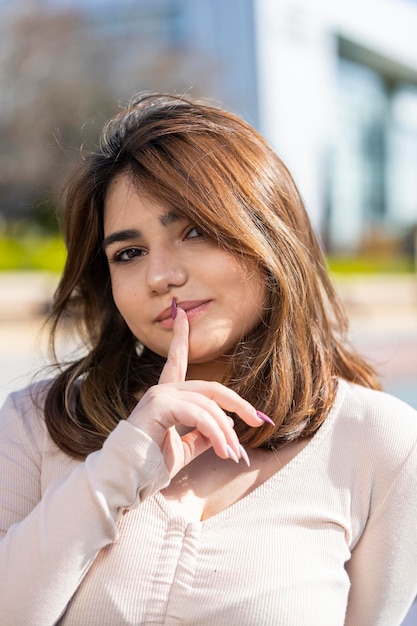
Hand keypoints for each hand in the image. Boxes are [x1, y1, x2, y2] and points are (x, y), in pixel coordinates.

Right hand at [127, 306, 264, 476]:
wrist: (126, 479)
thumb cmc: (151, 465)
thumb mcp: (185, 448)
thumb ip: (203, 435)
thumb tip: (227, 427)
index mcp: (167, 396)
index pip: (177, 361)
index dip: (181, 337)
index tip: (182, 315)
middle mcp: (162, 390)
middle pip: (211, 389)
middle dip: (237, 403)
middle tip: (257, 420)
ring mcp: (160, 395)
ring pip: (208, 405)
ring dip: (226, 430)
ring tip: (234, 453)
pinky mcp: (159, 405)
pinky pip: (198, 414)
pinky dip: (215, 433)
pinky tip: (223, 451)